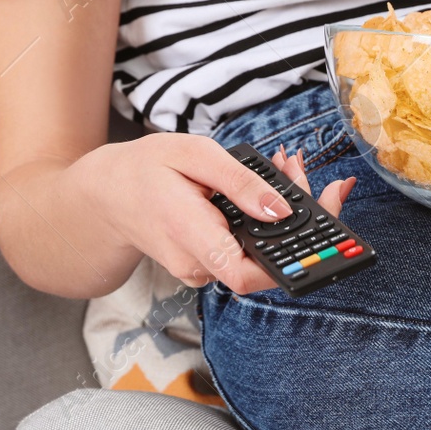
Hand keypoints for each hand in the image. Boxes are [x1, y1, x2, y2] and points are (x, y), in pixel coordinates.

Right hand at [82, 134, 356, 293]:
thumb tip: (282, 210)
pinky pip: (245, 247)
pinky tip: (267, 186)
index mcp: (192, 236)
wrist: (105, 196)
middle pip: (266, 258)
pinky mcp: (208, 264)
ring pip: (259, 250)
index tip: (325, 232)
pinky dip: (263, 218)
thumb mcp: (192, 154)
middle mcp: (199, 264)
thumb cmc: (144, 170)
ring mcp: (203, 269)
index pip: (248, 275)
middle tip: (303, 169)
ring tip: (287, 165)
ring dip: (282, 212)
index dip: (292, 263)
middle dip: (300, 216)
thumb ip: (239, 182)